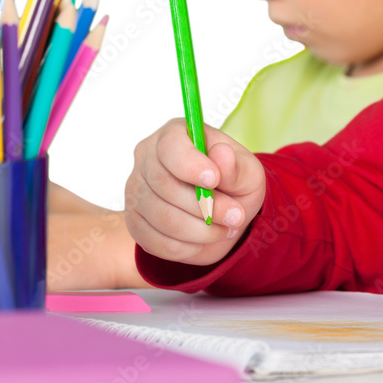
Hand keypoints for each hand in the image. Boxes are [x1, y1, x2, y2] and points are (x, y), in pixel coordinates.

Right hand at [124, 119, 265, 266]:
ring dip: (202, 230)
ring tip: (226, 227)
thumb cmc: (234, 184)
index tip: (214, 179)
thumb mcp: (247, 172)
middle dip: (206, 206)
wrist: (223, 214)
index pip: (169, 146)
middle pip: (164, 185)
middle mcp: (147, 159)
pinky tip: (204, 238)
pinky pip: (157, 242)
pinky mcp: (135, 222)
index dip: (190, 165)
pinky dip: (188, 247)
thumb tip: (222, 155)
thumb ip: (236, 166)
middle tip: (236, 215)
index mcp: (174, 134)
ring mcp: (137, 191)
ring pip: (163, 217)